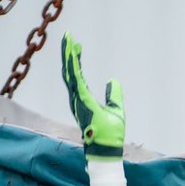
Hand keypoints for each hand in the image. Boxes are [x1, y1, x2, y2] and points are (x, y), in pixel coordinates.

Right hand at [61, 33, 125, 161]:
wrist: (108, 149)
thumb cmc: (111, 134)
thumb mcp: (116, 109)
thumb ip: (114, 94)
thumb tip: (112, 80)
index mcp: (83, 99)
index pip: (77, 76)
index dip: (76, 60)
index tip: (77, 45)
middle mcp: (77, 98)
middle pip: (69, 71)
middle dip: (68, 54)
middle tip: (68, 36)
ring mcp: (78, 99)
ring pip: (70, 73)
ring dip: (69, 55)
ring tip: (68, 39)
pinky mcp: (82, 101)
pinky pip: (76, 79)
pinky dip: (74, 65)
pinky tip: (73, 53)